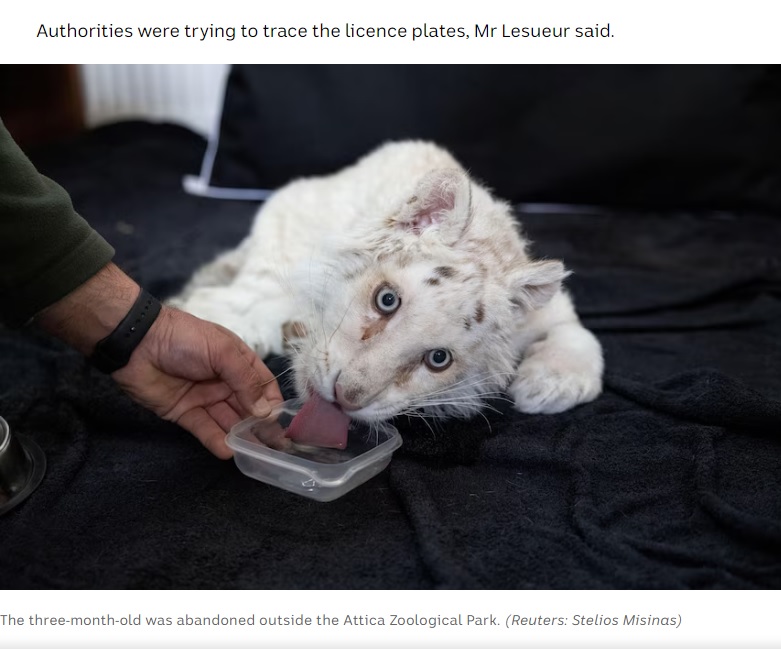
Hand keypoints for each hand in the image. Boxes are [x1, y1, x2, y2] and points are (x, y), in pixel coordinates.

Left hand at [111, 306, 283, 458]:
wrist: (137, 342)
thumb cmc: (185, 339)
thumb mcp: (223, 352)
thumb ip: (245, 381)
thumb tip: (266, 411)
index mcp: (238, 361)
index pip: (263, 386)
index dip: (272, 403)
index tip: (281, 422)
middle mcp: (225, 381)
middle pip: (248, 408)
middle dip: (261, 426)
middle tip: (275, 447)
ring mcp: (205, 398)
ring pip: (228, 421)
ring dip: (241, 437)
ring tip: (256, 455)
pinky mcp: (185, 413)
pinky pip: (205, 429)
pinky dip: (216, 440)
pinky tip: (228, 451)